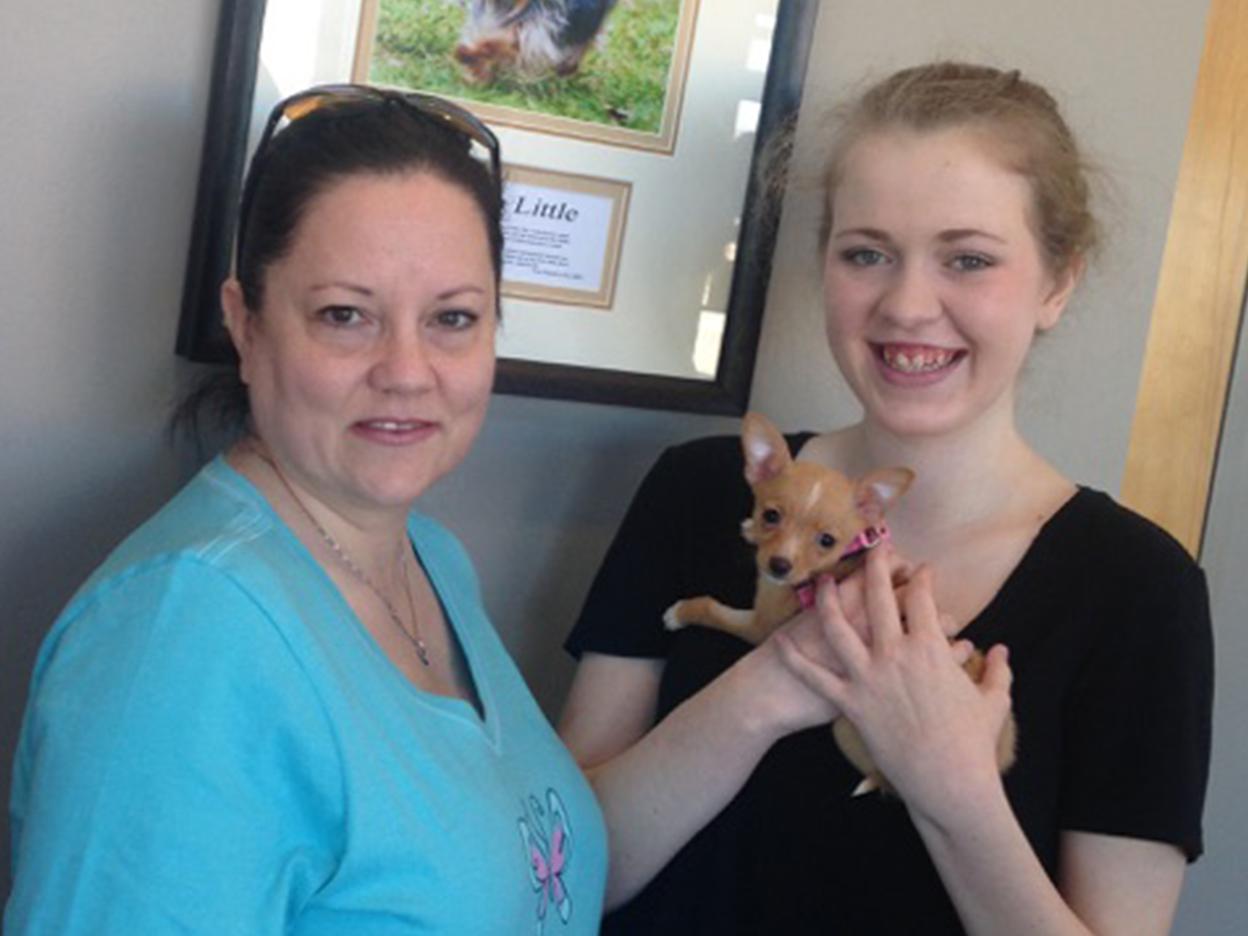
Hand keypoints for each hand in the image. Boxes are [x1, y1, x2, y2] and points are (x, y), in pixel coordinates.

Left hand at [777, 547, 1012, 819]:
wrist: (948, 780)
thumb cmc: (972, 742)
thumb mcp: (993, 701)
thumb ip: (998, 671)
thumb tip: (1001, 650)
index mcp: (930, 648)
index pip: (922, 598)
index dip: (922, 578)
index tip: (921, 568)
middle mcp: (894, 654)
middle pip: (879, 597)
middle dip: (876, 567)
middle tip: (874, 549)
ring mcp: (868, 676)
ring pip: (839, 628)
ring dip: (830, 600)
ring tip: (826, 581)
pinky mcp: (850, 702)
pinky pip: (816, 677)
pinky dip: (796, 659)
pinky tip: (782, 642)